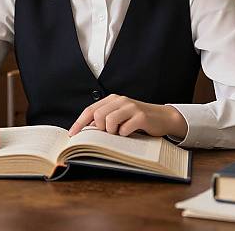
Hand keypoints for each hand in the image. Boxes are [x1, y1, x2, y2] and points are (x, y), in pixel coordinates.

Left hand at [68, 94, 187, 138]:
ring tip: (120, 134)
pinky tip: (130, 133)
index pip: (90, 110)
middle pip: (97, 116)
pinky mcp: (141, 116)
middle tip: (109, 134)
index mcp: (112, 100)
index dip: (79, 123)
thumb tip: (86, 131)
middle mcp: (120, 100)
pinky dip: (124, 135)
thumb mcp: (119, 116)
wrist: (162, 117)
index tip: (72, 135)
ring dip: (112, 133)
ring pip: (109, 121)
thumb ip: (104, 120)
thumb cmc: (137, 119)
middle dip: (100, 129)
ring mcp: (131, 107)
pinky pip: (124, 129)